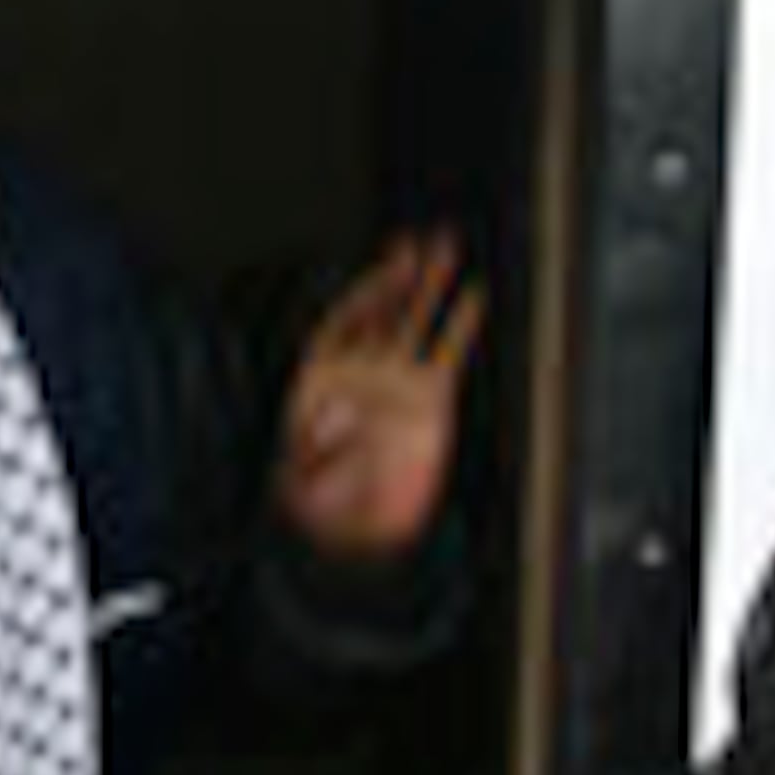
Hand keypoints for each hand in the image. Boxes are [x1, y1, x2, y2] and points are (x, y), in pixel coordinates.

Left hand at [275, 227, 484, 567]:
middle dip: (396, 277)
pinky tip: (472, 296)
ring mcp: (395, 382)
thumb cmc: (318, 503)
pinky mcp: (428, 400)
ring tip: (445, 247)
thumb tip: (340, 414)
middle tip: (416, 242)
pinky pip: (446, 355)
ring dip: (428, 286)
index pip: (340, 326)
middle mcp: (359, 372)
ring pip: (413, 323)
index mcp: (321, 380)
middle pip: (378, 312)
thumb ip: (318, 447)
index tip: (378, 278)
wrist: (356, 532)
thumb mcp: (302, 478)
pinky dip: (459, 326)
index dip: (359, 301)